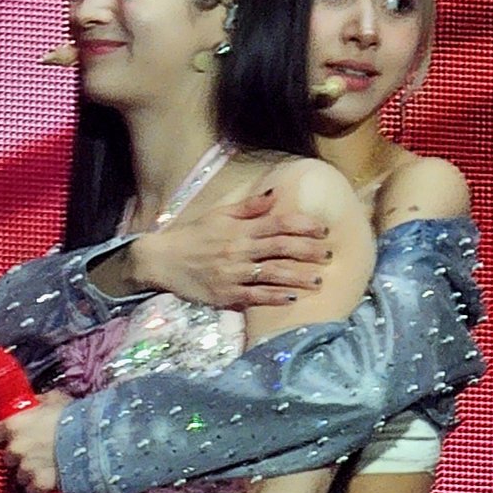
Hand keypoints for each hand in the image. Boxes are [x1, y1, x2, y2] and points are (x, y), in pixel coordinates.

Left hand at [0, 390, 66, 492]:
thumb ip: (38, 403)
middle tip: (34, 452)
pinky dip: (39, 488)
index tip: (4, 439)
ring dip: (29, 473)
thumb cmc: (74, 417)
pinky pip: (32, 490)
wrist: (93, 441)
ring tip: (46, 467)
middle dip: (18, 456)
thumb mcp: (55, 400)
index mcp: (13, 425)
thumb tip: (35, 403)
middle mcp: (15, 448)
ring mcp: (26, 469)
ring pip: (20, 476)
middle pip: (7, 457)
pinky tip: (50, 481)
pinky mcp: (39, 485)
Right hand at [135, 193, 330, 310]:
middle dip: (308, 251)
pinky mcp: (226, 294)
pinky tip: (291, 298)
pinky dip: (274, 297)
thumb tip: (275, 195)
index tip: (324, 229)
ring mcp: (234, 273)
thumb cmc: (193, 236)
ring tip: (318, 280)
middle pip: (281, 249)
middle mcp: (240, 250)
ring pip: (272, 274)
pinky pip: (255, 296)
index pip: (279, 224)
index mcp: (240, 229)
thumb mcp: (219, 215)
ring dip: (297, 277)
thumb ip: (249, 208)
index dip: (304, 225)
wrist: (162, 260)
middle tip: (330, 255)